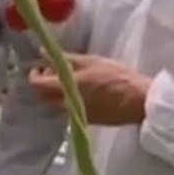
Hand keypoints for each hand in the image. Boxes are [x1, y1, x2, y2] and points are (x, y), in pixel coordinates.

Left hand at [28, 55, 151, 125]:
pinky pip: (69, 110)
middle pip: (43, 97)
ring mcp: (76, 114)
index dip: (34, 75)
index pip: (37, 85)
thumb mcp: (90, 61)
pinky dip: (68, 99)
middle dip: (44, 84)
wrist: (139, 101)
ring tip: (70, 79)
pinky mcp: (86, 120)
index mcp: (65, 88)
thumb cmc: (116, 77)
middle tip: (54, 71)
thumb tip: (43, 54)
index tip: (40, 66)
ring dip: (55, 92)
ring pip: (55, 104)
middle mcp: (66, 104)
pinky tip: (82, 90)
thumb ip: (65, 59)